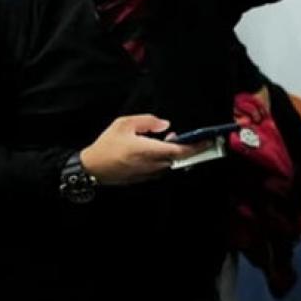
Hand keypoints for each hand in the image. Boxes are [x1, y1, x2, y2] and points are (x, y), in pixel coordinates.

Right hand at [78, 114, 210, 185]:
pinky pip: (162, 168)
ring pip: (171, 164)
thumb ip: (147, 121)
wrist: (92, 168)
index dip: (196, 147)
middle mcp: (152, 165)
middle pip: (179, 159)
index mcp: (148, 150)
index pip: (180, 151)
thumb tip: (165, 125)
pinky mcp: (145, 179)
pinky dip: (166, 159)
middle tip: (193, 138)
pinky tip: (158, 150)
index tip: (208, 141)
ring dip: (176, 154)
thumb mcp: (123, 124)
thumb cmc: (106, 146)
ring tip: (171, 141)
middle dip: (188, 148)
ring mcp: (149, 174)